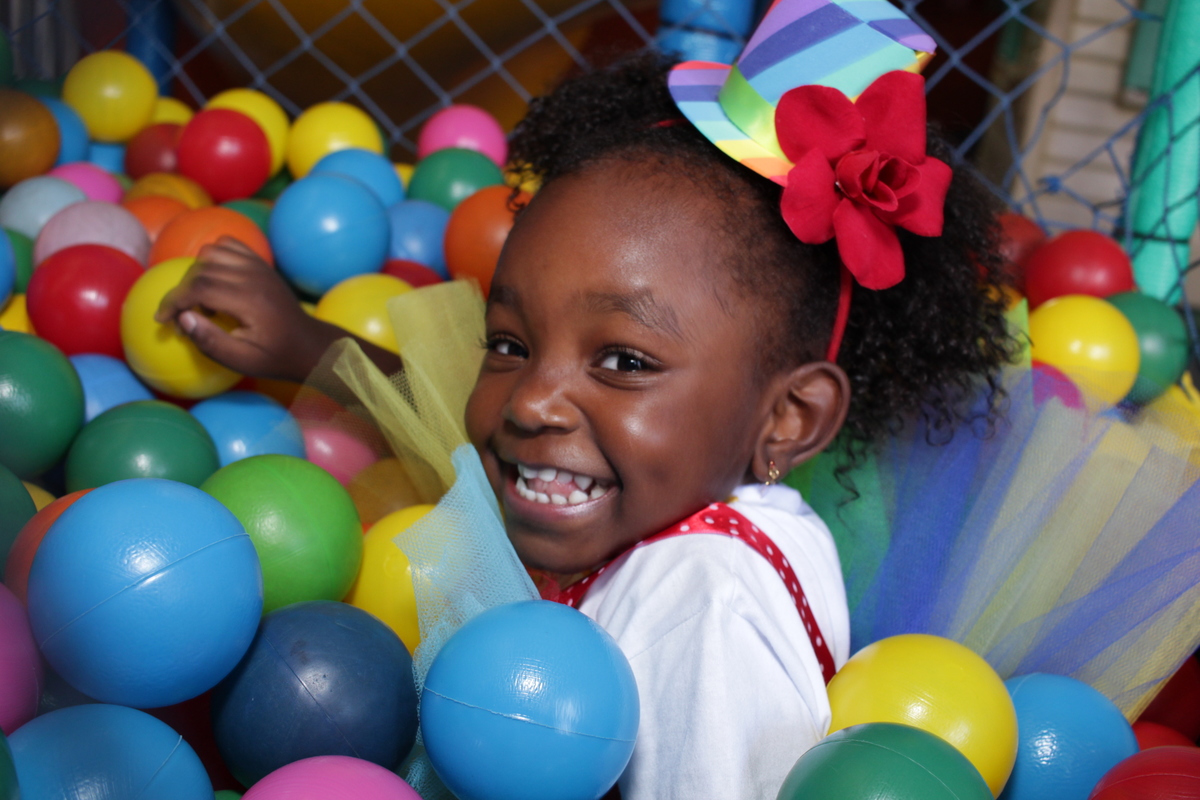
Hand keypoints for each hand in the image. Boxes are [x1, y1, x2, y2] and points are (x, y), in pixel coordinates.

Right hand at [154, 236, 341, 381]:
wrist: (308, 344)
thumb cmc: (275, 357)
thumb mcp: (243, 360)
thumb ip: (211, 341)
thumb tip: (183, 318)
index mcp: (250, 300)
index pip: (199, 287)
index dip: (174, 301)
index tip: (162, 319)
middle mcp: (254, 276)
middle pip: (201, 269)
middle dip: (182, 292)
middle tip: (182, 319)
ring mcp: (259, 266)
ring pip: (211, 252)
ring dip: (196, 274)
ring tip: (201, 303)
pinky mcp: (260, 263)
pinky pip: (228, 245)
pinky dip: (213, 258)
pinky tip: (214, 283)